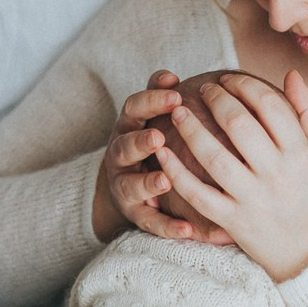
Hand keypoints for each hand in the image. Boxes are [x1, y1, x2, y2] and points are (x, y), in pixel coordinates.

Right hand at [95, 71, 207, 242]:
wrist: (125, 187)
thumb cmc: (148, 142)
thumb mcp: (148, 117)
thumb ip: (158, 96)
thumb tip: (171, 75)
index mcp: (128, 127)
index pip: (133, 108)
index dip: (151, 101)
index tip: (176, 95)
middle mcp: (120, 155)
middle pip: (124, 146)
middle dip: (140, 142)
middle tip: (159, 138)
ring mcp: (124, 186)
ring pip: (130, 186)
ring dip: (148, 183)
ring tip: (166, 182)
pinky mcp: (135, 214)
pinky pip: (149, 222)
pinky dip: (167, 226)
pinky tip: (187, 230)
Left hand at [155, 71, 307, 281]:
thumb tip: (290, 74)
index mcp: (300, 152)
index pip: (269, 105)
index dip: (244, 85)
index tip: (228, 79)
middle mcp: (277, 174)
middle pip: (239, 125)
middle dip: (216, 99)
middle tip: (202, 88)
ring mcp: (252, 198)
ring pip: (214, 157)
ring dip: (191, 130)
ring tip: (178, 111)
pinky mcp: (233, 220)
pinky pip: (198, 194)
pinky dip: (177, 173)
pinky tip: (162, 153)